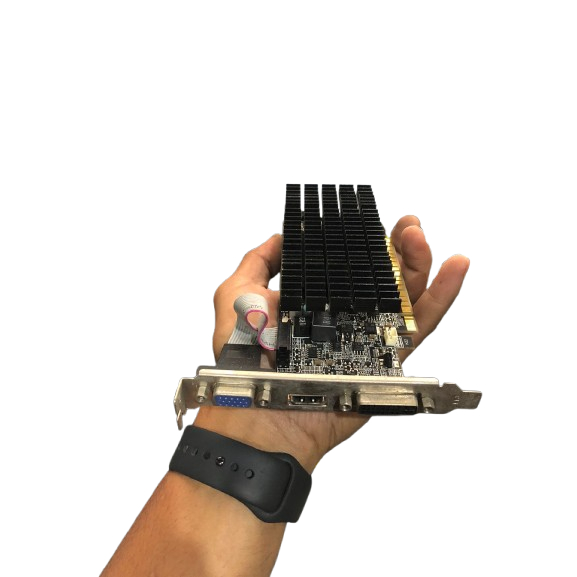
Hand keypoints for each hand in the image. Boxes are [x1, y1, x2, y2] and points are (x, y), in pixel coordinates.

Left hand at [194, 216, 468, 472]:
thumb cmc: (244, 356)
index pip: (348, 265)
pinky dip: (443, 296)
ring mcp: (369, 336)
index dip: (362, 241)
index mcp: (315, 300)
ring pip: (406, 294)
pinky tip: (456, 265)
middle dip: (397, 245)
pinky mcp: (387, 358)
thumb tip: (280, 237)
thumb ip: (257, 262)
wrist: (261, 409)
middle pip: (382, 275)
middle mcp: (345, 316)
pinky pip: (422, 325)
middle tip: (406, 224)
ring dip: (420, 261)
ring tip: (419, 235)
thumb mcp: (236, 294)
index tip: (369, 220)